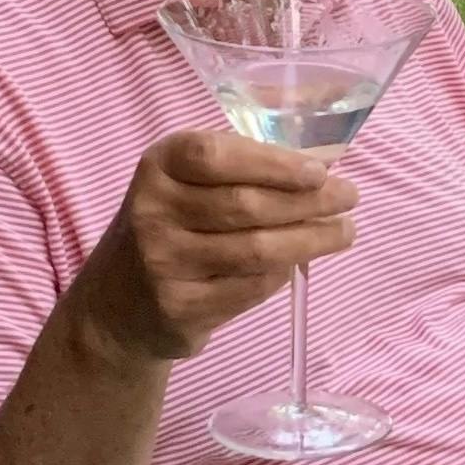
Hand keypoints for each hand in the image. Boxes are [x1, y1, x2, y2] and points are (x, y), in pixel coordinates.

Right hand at [71, 129, 356, 361]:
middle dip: (309, 202)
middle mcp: (152, 212)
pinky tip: (300, 263)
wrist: (115, 304)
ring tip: (344, 232)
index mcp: (158, 167)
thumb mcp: (184, 186)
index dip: (272, 163)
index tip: (319, 171)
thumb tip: (321, 170)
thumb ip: (239, 173)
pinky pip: (250, 288)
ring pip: (256, 250)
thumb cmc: (169, 228)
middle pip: (246, 206)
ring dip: (311, 240)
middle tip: (349, 199)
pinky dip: (284, 273)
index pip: (216, 156)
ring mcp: (162, 263)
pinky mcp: (179, 307)